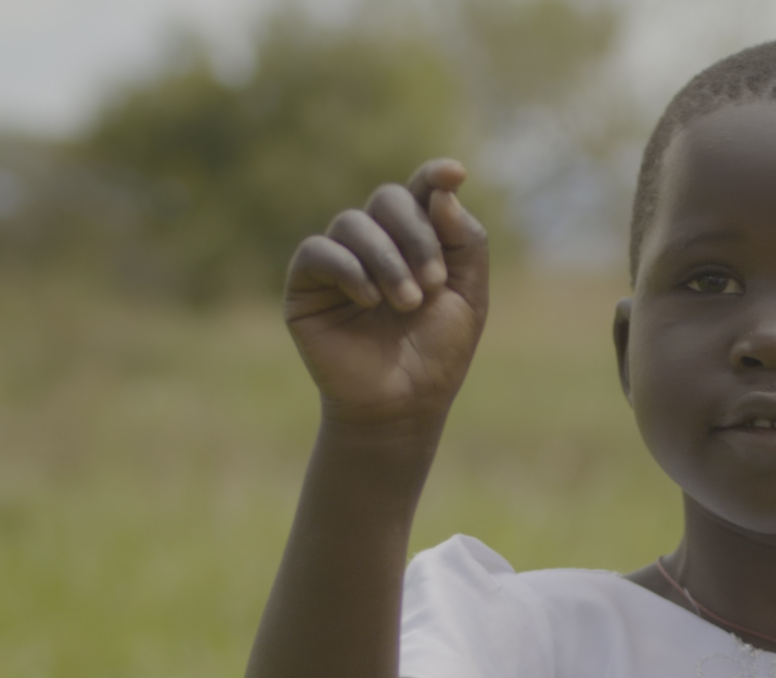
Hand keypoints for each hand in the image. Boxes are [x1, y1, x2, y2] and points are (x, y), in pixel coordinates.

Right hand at [283, 158, 489, 427]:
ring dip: (387, 260)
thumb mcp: (469, 297)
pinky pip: (317, 251)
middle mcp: (375, 243)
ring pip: (353, 223)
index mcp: (415, 240)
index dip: (433, 176)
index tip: (454, 174)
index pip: (419, 192)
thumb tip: (443, 190)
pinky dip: (348, 269)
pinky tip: (368, 301)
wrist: (404, 405)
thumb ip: (466, 242)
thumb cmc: (438, 354)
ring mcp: (339, 261)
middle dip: (416, 234)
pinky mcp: (306, 285)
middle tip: (434, 283)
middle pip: (387, 199)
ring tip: (406, 303)